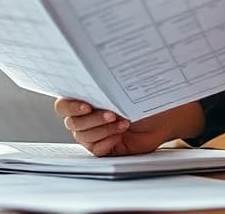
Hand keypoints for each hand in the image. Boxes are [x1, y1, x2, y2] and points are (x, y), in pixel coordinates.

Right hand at [53, 99, 201, 156]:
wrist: (161, 116)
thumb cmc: (141, 98)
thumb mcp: (121, 89)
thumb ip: (104, 86)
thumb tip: (97, 75)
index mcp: (83, 99)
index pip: (63, 106)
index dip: (71, 107)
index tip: (87, 105)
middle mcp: (84, 117)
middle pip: (73, 123)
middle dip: (94, 119)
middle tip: (112, 114)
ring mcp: (93, 134)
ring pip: (84, 137)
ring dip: (104, 130)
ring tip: (123, 123)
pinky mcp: (104, 147)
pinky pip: (95, 149)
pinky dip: (108, 141)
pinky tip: (120, 135)